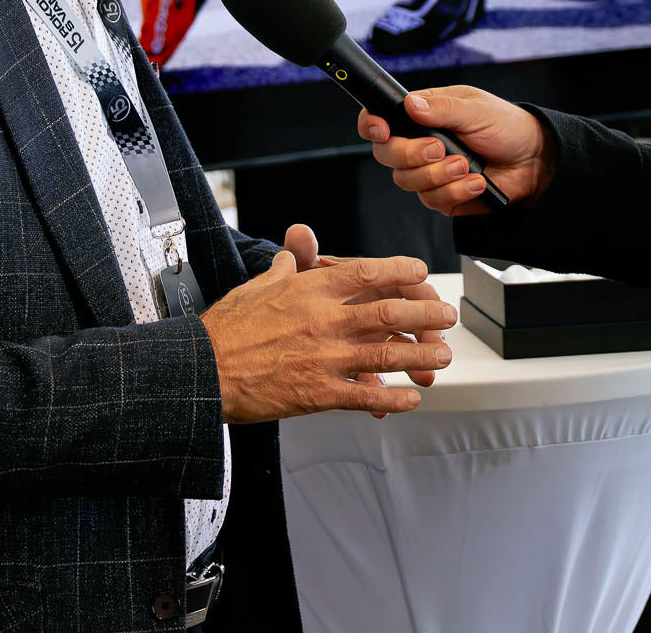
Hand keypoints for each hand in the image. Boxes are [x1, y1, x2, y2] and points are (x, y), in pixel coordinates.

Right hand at [200, 254, 454, 422]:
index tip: (420, 272)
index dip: (400, 272)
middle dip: (425, 314)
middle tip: (447, 316)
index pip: (366, 273)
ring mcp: (323, 358)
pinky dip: (392, 398)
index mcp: (310, 291)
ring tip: (442, 356)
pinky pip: (365, 396)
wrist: (203, 372)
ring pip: (386, 355)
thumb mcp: (256, 287)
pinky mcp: (317, 393)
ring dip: (421, 355)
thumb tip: (293, 252)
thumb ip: (283, 269)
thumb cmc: (225, 329)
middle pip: (389, 313)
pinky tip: (411, 398)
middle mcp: (324, 321)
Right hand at [358, 87, 552, 216]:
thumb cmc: (509, 127)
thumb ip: (443, 108)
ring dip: (438, 175)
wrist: (536, 162)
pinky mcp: (443, 195)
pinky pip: (432, 200)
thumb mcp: (477, 109)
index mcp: (424, 114)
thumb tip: (410, 104)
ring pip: (407, 180)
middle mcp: (421, 142)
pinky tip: (477, 182)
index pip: (382, 117)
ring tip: (467, 165)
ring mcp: (430, 171)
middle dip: (410, 154)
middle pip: (386, 154)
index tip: (381, 130)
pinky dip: (457, 191)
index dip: (372, 125)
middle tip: (439, 149)